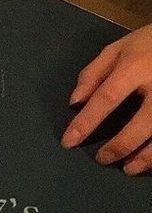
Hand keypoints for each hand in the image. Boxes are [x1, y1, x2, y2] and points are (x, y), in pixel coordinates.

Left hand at [62, 24, 151, 173]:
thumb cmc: (151, 42)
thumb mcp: (118, 48)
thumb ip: (94, 74)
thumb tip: (74, 102)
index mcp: (136, 66)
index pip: (106, 97)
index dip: (86, 122)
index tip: (69, 141)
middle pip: (141, 124)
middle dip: (119, 146)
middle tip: (102, 159)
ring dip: (147, 157)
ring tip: (129, 169)